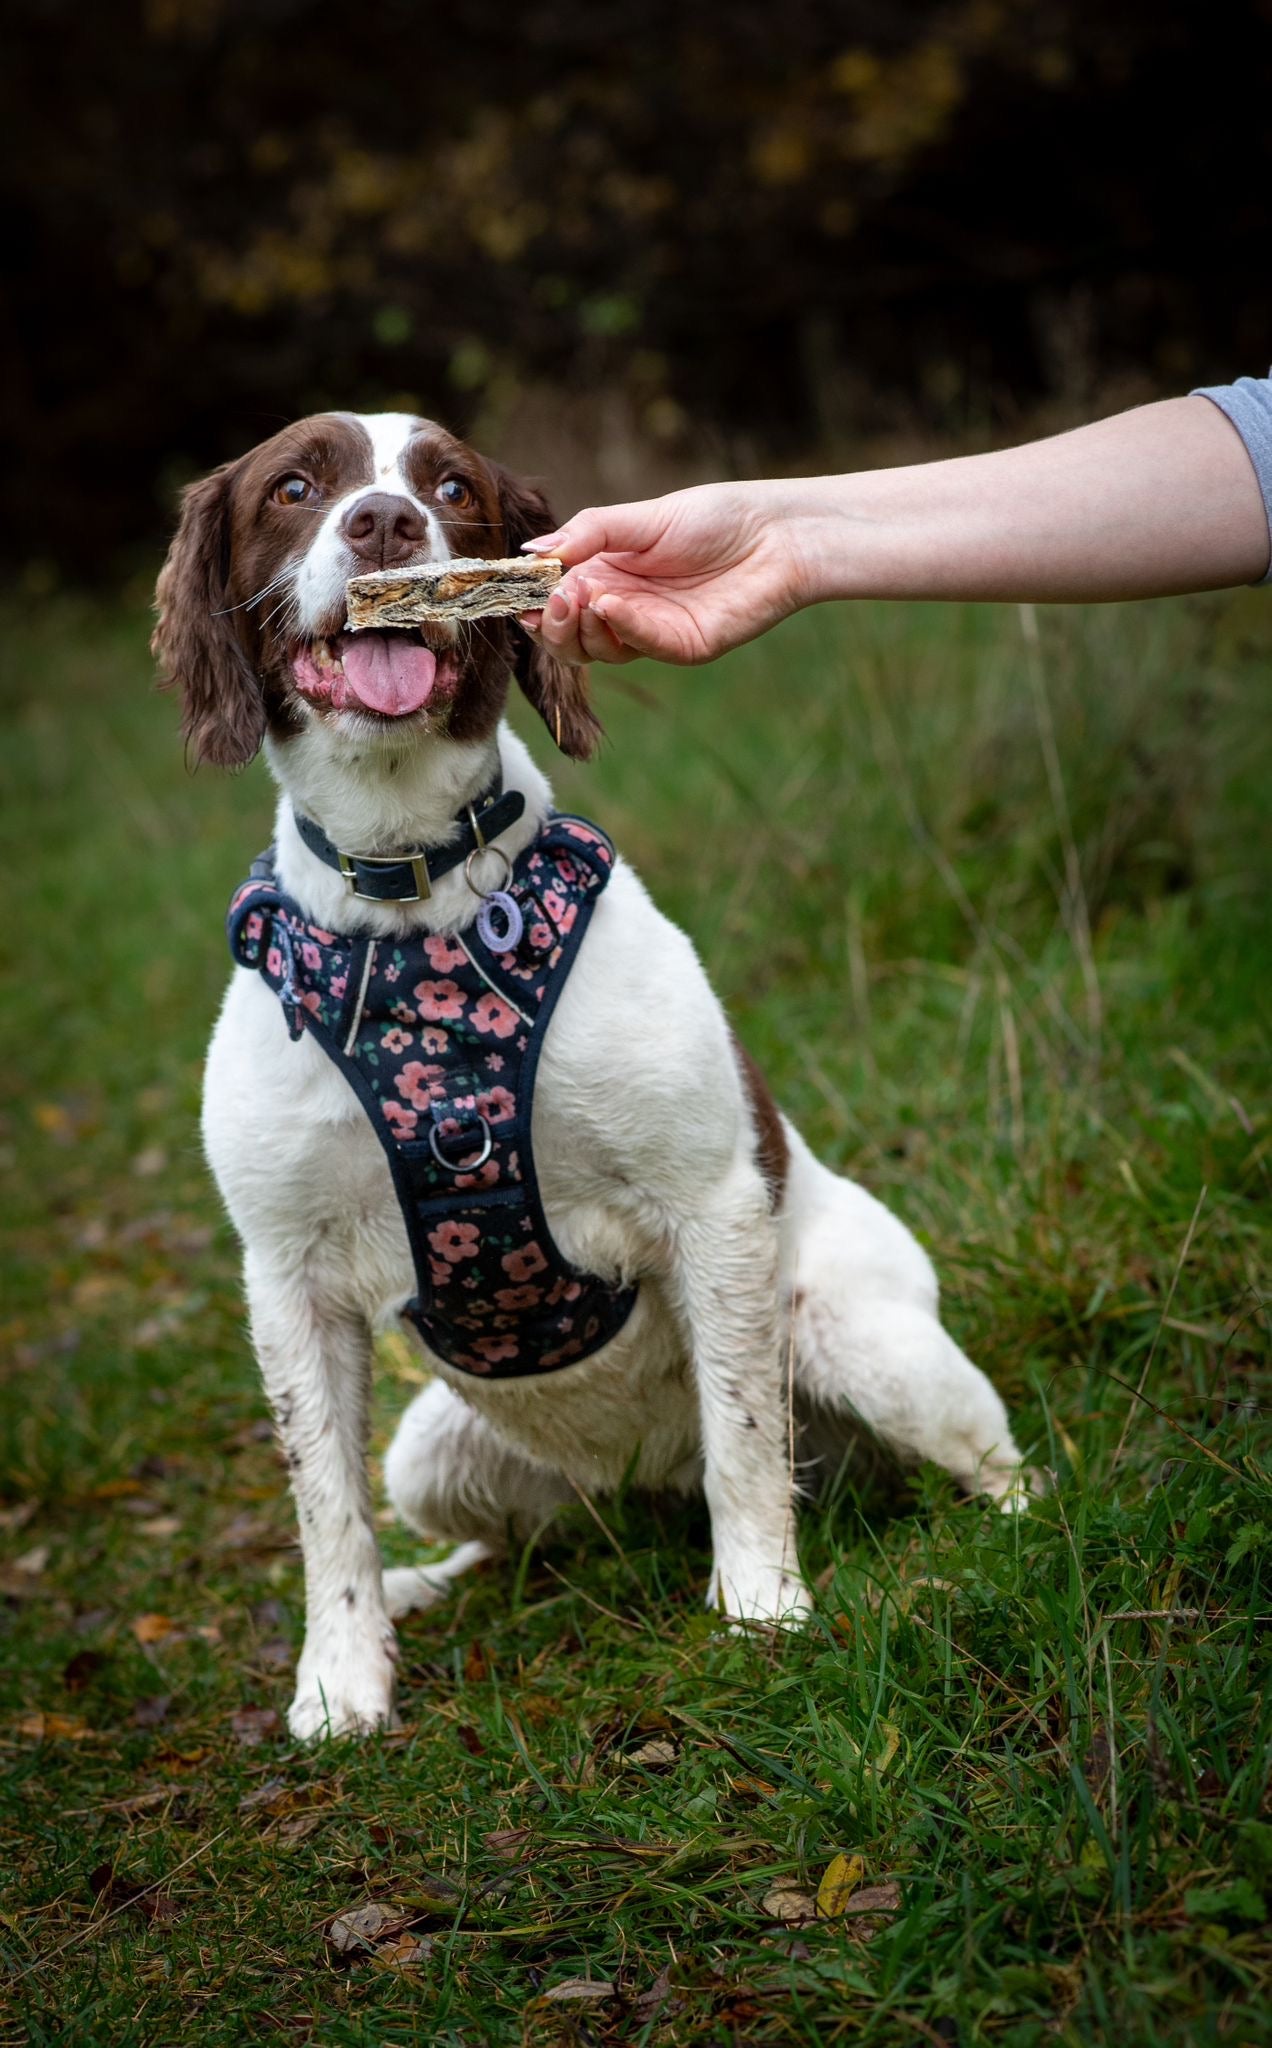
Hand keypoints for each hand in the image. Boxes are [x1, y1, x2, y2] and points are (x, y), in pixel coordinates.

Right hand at [517, 480, 810, 666]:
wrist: (775, 534)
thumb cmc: (712, 519)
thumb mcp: (638, 518)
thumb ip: (586, 534)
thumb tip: (532, 552)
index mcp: (606, 575)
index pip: (555, 600)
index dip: (532, 601)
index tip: (515, 594)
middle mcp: (623, 608)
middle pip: (568, 636)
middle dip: (550, 623)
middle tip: (551, 600)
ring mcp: (651, 632)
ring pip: (596, 651)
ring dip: (579, 628)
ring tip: (579, 597)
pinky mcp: (682, 647)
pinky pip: (639, 646)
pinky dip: (620, 626)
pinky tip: (611, 603)